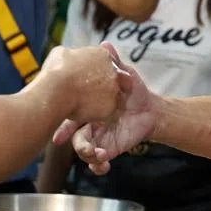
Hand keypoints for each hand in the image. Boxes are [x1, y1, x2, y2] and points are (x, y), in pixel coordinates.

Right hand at [52, 45, 158, 174]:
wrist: (152, 109)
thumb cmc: (134, 90)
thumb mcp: (124, 75)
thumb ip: (113, 63)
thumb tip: (105, 45)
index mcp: (88, 108)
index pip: (70, 116)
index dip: (62, 124)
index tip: (58, 134)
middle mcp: (89, 124)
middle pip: (75, 137)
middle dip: (78, 144)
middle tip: (87, 147)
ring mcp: (99, 138)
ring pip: (85, 151)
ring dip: (89, 155)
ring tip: (99, 154)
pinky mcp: (110, 149)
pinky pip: (98, 163)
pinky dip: (98, 166)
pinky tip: (105, 165)